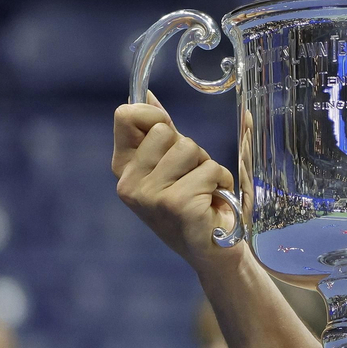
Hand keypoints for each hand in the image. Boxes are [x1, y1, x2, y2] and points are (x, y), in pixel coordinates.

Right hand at [112, 91, 241, 274]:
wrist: (216, 251)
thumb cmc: (197, 204)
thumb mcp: (174, 165)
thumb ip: (162, 133)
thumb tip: (148, 96)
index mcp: (124, 168)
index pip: (125, 116)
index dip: (154, 114)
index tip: (170, 130)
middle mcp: (129, 183)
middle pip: (167, 130)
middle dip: (192, 149)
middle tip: (194, 178)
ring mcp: (150, 196)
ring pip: (190, 148)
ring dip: (209, 167)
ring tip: (205, 192)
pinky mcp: (176, 204)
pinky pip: (211, 169)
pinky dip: (222, 182)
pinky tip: (213, 204)